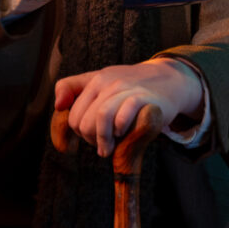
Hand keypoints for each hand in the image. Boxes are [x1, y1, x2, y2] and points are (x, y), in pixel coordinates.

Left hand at [52, 58, 204, 155]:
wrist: (171, 79)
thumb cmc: (133, 87)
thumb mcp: (102, 81)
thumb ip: (74, 88)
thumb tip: (58, 105)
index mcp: (95, 80)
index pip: (72, 115)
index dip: (79, 132)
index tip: (91, 136)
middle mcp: (108, 82)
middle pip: (83, 120)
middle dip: (90, 138)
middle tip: (103, 143)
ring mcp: (126, 89)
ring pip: (101, 117)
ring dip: (102, 139)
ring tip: (108, 147)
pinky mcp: (144, 98)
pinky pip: (123, 117)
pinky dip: (119, 130)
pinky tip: (123, 134)